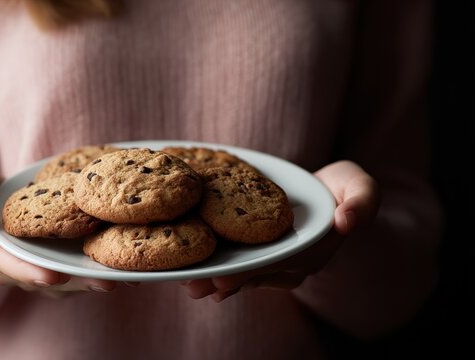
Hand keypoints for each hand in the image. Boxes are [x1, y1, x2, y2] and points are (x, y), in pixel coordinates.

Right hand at [0, 167, 120, 296]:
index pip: (10, 267)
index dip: (32, 273)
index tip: (56, 276)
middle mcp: (13, 268)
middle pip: (46, 280)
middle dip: (77, 283)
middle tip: (107, 282)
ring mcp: (34, 267)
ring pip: (65, 281)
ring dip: (93, 281)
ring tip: (124, 277)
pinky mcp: (51, 262)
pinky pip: (73, 270)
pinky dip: (95, 269)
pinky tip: (122, 264)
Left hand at [182, 160, 379, 301]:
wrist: (328, 192)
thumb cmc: (343, 188)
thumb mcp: (360, 187)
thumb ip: (362, 202)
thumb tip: (346, 221)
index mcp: (314, 251)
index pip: (278, 266)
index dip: (251, 273)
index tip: (224, 278)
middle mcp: (293, 263)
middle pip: (254, 274)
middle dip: (223, 281)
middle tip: (192, 286)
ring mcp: (277, 262)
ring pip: (244, 274)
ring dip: (214, 280)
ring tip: (186, 284)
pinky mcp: (262, 254)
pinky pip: (240, 264)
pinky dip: (216, 266)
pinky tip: (192, 270)